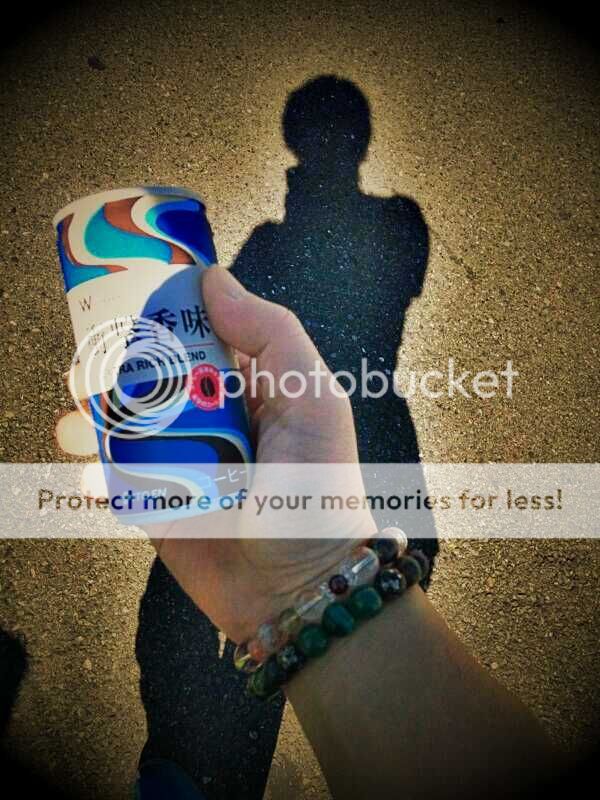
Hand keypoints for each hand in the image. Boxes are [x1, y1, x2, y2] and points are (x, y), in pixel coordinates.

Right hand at [57, 267, 375, 641]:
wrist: (301, 586)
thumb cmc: (317, 489)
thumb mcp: (313, 400)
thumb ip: (271, 333)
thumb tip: (211, 278)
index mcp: (248, 385)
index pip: (197, 334)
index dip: (160, 313)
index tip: (123, 295)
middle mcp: (210, 418)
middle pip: (149, 376)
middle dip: (113, 365)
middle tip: (88, 363)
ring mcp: (180, 461)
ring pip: (121, 425)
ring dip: (91, 417)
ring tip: (77, 420)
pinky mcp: (155, 505)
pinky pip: (111, 480)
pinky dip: (92, 474)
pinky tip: (89, 472)